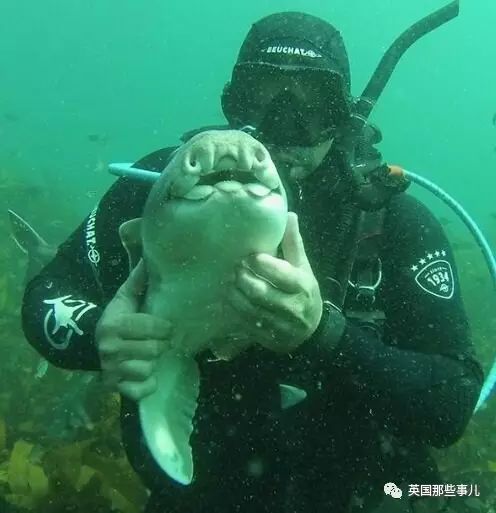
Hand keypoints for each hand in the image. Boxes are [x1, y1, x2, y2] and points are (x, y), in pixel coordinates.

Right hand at [96, 259, 171, 400]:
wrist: (90, 345)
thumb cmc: (116, 318)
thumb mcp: (124, 298)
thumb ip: (139, 280)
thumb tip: (151, 256)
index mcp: (114, 325)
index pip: (151, 327)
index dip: (164, 327)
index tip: (167, 326)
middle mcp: (110, 350)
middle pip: (154, 350)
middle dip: (161, 345)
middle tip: (160, 341)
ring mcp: (111, 371)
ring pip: (148, 370)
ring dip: (153, 363)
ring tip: (150, 356)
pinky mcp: (114, 389)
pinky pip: (142, 390)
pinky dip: (147, 384)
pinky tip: (146, 374)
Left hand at [226, 212, 322, 352]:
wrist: (312, 332)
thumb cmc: (304, 293)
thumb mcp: (303, 268)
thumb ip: (293, 243)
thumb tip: (288, 215)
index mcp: (302, 286)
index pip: (281, 274)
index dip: (261, 263)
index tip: (249, 255)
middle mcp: (292, 308)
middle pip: (260, 292)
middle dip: (243, 278)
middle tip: (234, 268)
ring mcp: (279, 326)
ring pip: (249, 309)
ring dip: (234, 295)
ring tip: (228, 282)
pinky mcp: (267, 338)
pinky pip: (245, 324)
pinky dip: (234, 311)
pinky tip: (229, 299)